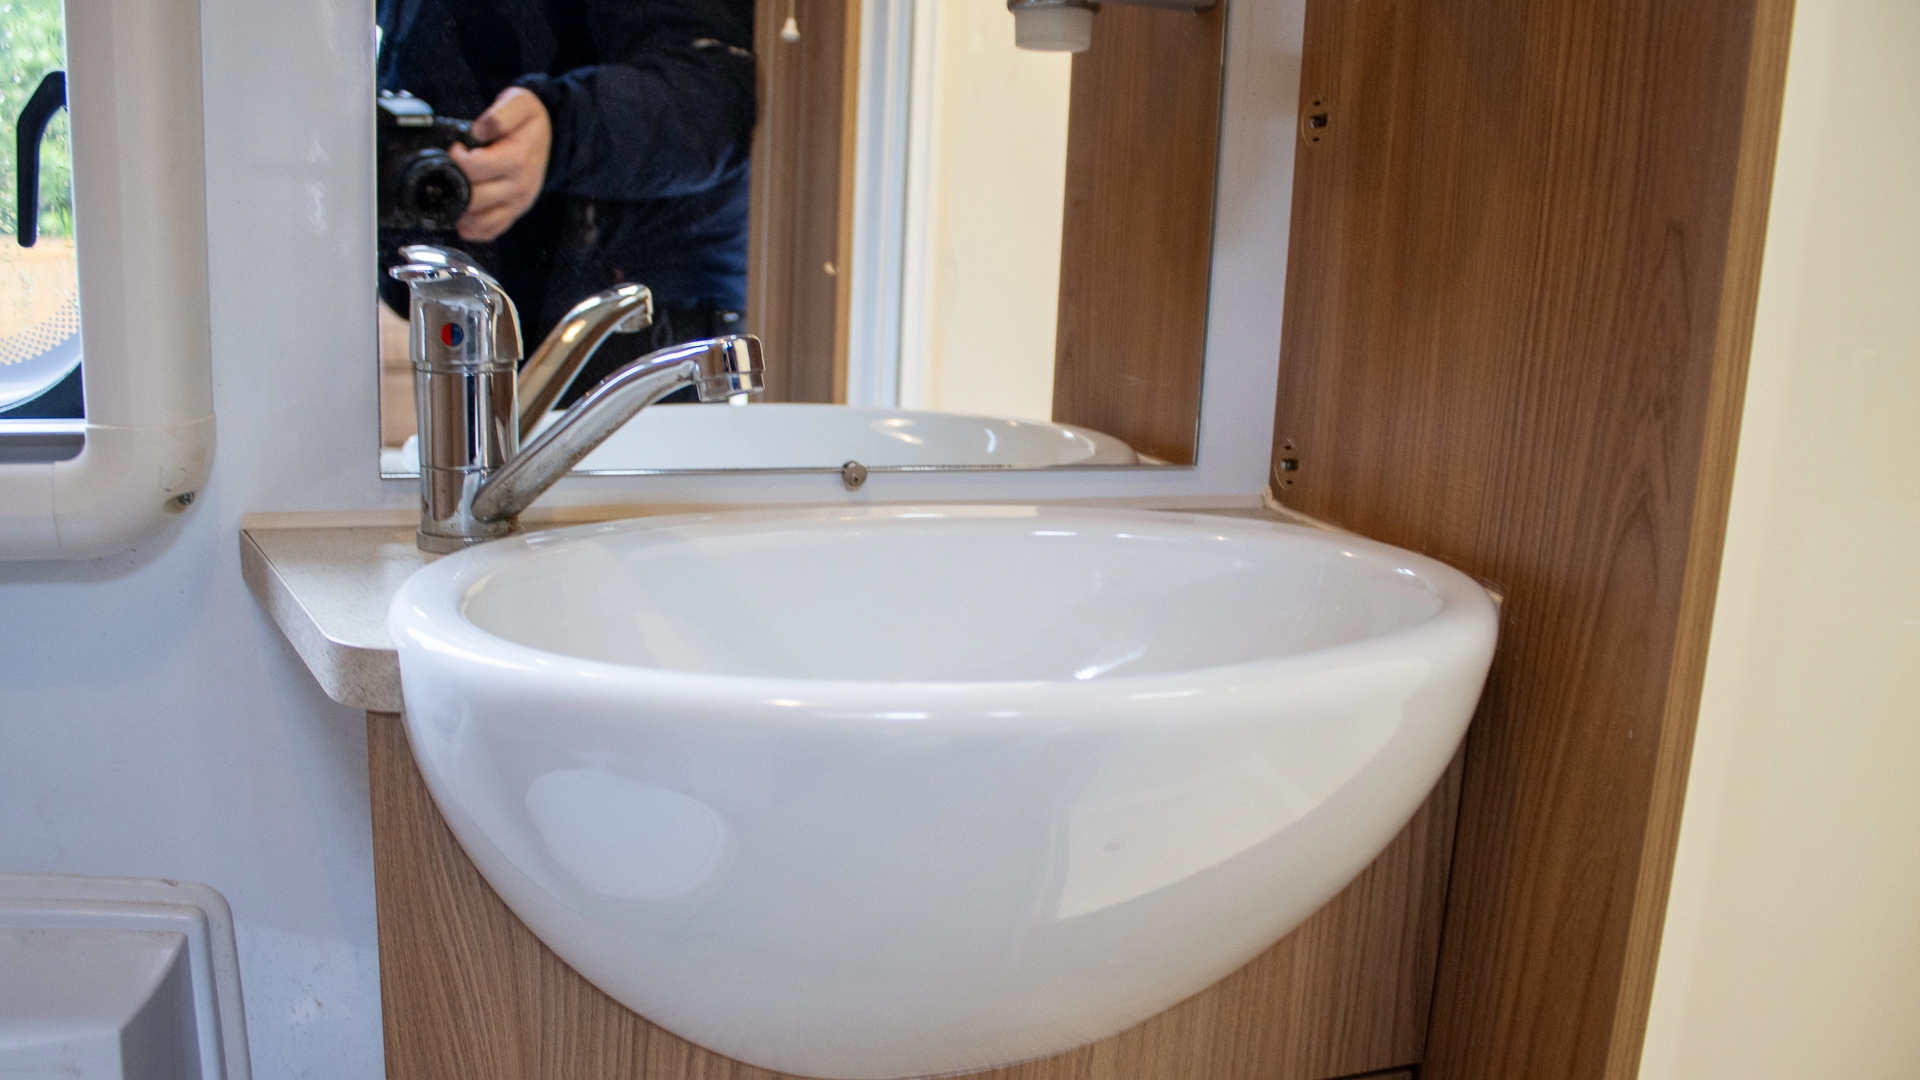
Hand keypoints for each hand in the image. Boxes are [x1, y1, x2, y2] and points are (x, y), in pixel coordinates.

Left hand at [450, 87, 551, 241]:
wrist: (551, 138)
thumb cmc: (529, 122)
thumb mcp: (520, 103)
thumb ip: (500, 114)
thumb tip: (478, 130)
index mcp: (517, 160)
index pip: (475, 168)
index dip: (457, 159)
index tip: (456, 148)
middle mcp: (519, 187)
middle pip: (473, 198)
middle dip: (454, 184)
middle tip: (452, 169)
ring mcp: (517, 205)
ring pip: (479, 221)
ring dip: (459, 210)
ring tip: (453, 189)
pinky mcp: (514, 215)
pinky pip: (489, 232)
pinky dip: (472, 228)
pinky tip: (463, 213)